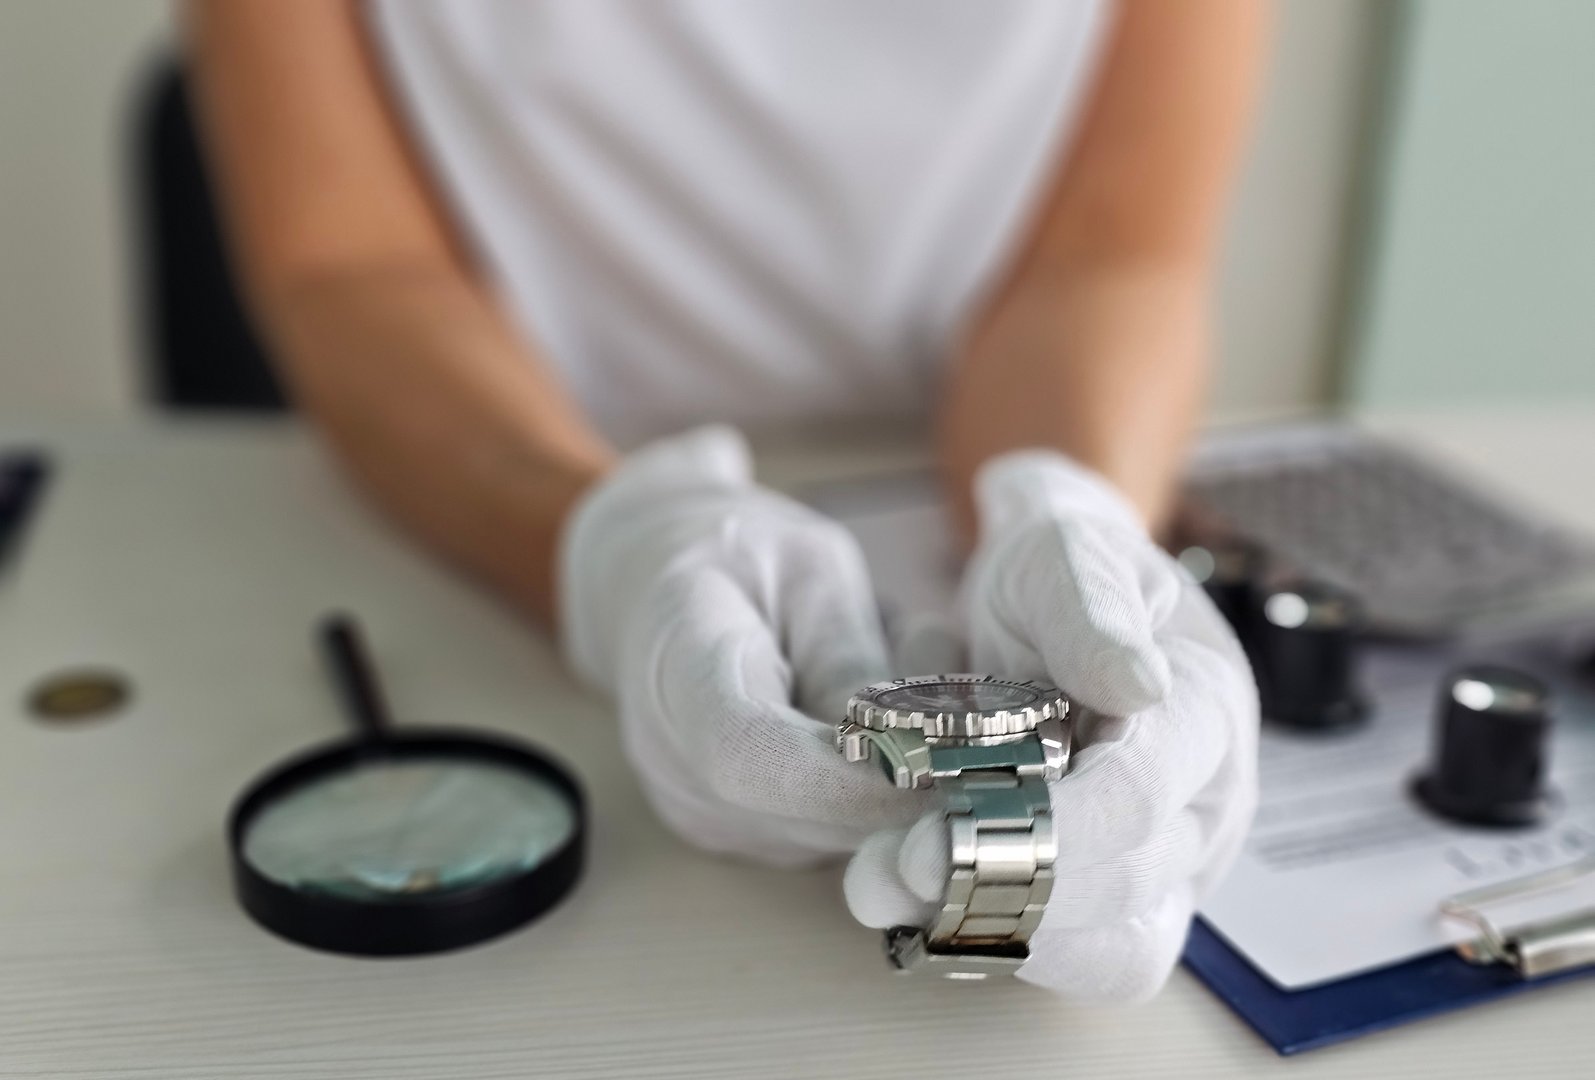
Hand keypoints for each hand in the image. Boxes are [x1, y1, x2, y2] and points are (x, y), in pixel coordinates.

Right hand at [560, 427, 928, 865]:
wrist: (649, 584)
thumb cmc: (735, 554)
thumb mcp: (810, 567)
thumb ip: (853, 654)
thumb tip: (914, 743)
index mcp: (679, 668)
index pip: (748, 757)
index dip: (850, 780)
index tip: (947, 764)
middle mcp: (677, 766)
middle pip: (810, 815)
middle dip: (914, 783)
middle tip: (997, 723)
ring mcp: (704, 813)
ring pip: (837, 836)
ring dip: (908, 785)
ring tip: (928, 692)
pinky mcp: (741, 833)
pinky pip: (833, 833)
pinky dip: (884, 791)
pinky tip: (896, 726)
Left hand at [844, 451, 1257, 1000]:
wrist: (1049, 592)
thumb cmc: (1061, 568)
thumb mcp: (1066, 556)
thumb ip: (1092, 614)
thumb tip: (1137, 687)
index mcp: (1207, 715)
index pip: (1137, 798)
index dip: (1041, 830)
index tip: (933, 838)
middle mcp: (1205, 806)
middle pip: (1121, 889)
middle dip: (996, 887)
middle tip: (882, 869)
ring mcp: (1169, 863)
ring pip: (1109, 952)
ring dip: (994, 933)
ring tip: (888, 891)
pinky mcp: (1117, 899)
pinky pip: (1076, 959)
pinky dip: (999, 941)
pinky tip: (922, 905)